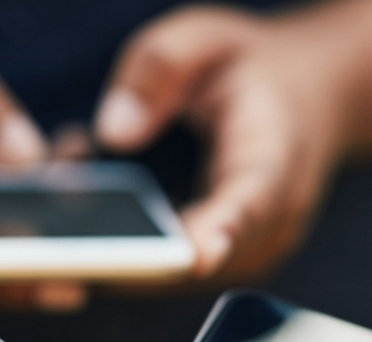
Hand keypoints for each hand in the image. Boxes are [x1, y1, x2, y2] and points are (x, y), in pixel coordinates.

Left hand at [95, 6, 349, 285]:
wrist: (303, 98)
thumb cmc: (247, 70)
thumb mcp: (205, 37)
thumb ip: (159, 69)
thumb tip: (113, 132)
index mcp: (275, 154)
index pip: (253, 200)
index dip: (224, 231)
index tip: (196, 257)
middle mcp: (273, 218)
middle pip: (204, 257)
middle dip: (132, 241)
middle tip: (68, 196)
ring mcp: (250, 250)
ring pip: (175, 274)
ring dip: (119, 242)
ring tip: (75, 171)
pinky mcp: (223, 266)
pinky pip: (169, 273)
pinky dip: (126, 245)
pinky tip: (92, 197)